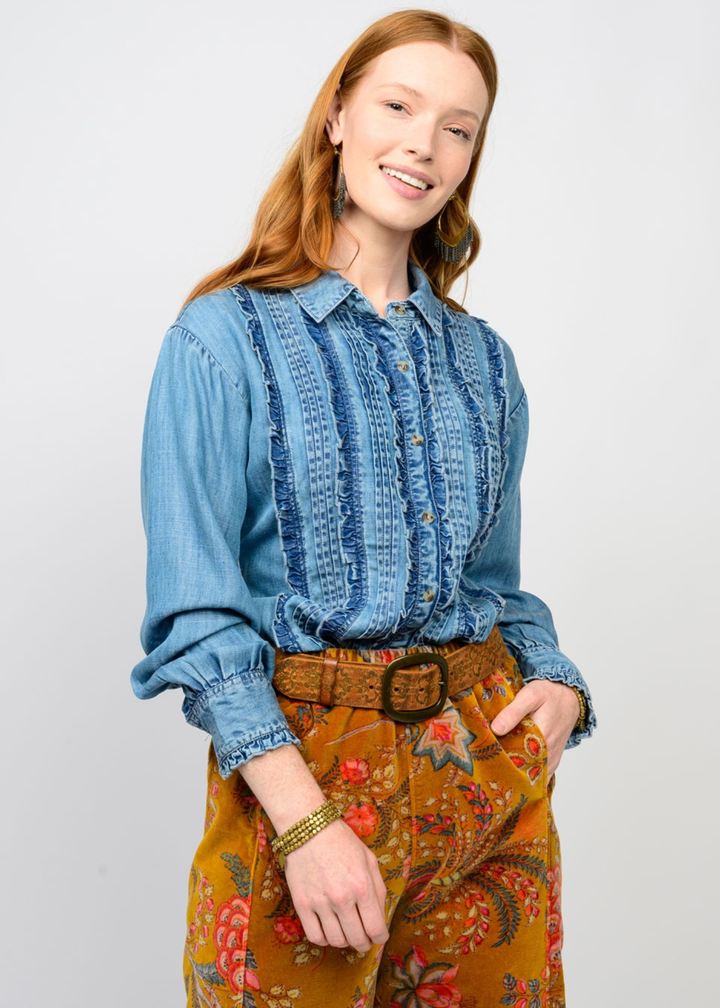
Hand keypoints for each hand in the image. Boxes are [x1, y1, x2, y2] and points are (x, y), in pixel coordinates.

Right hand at [283, 817, 388, 952]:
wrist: (308, 828)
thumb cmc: (342, 842)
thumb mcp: (369, 859)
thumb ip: (378, 889)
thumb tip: (380, 917)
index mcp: (363, 886)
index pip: (376, 929)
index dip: (380, 937)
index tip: (379, 936)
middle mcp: (342, 898)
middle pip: (357, 939)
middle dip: (364, 943)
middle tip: (364, 938)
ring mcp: (320, 903)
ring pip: (336, 941)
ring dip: (345, 941)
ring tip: (346, 931)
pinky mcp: (302, 904)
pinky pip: (315, 936)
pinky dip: (324, 939)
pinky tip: (328, 929)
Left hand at [490, 679, 578, 776]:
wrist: (570, 697)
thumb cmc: (549, 694)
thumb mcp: (530, 695)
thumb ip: (513, 712)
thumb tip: (496, 729)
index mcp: (542, 737)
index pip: (516, 757)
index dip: (499, 758)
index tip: (485, 756)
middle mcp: (549, 752)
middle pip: (522, 768)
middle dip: (504, 767)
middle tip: (487, 760)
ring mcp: (552, 759)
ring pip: (530, 773)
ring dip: (515, 770)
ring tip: (497, 762)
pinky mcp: (552, 761)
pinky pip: (538, 773)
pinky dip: (526, 771)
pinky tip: (512, 764)